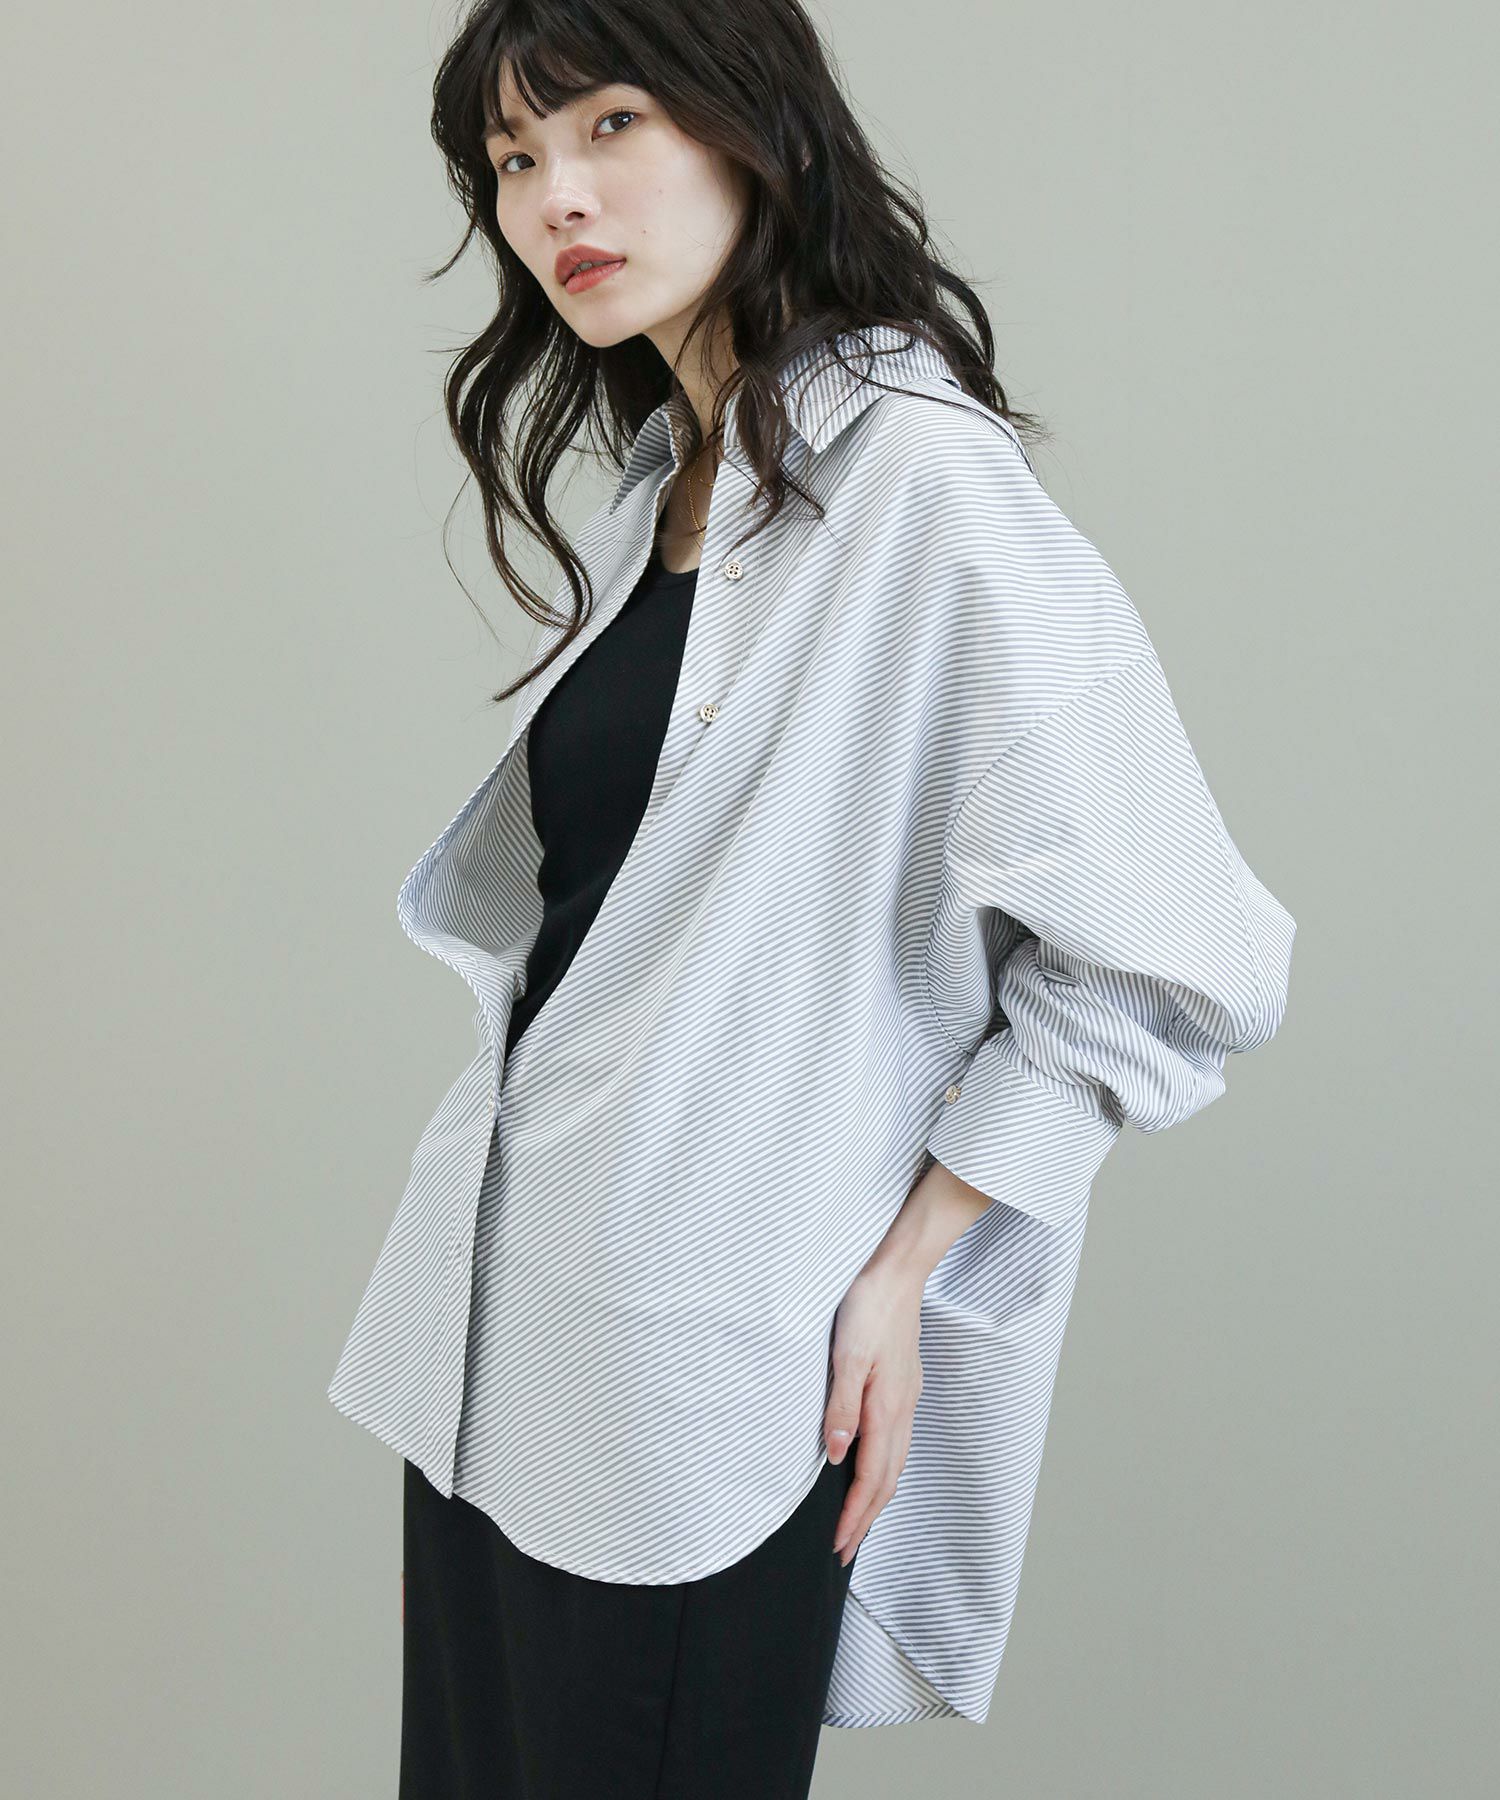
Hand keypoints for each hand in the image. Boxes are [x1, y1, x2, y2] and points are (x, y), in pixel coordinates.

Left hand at [824, 1265, 924, 1566]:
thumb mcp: (846, 1355)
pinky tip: (874, 1467)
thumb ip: (841, 1407)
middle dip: (866, 1518)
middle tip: (846, 1550)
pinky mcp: (904, 1386)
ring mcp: (906, 1398)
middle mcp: (902, 1409)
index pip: (870, 1477)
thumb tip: (835, 1457)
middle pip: (888, 1479)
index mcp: (886, 1407)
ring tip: (859, 1521)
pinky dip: (885, 1468)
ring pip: (895, 1462)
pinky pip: (897, 1442)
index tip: (839, 1544)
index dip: (855, 1515)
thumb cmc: (868, 1307)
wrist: (897, 1272)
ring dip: (876, 1497)